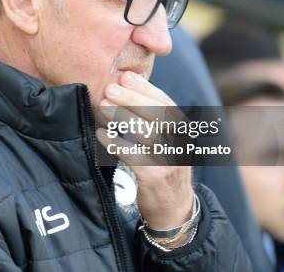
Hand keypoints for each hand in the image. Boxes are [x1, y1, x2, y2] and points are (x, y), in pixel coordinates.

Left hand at [96, 71, 193, 231]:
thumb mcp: (166, 139)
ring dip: (123, 117)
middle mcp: (180, 142)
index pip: (165, 102)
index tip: (126, 76)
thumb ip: (152, 118)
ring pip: (147, 133)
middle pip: (158, 114)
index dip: (146, 88)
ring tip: (103, 107)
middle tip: (109, 88)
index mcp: (182, 129)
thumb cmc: (163, 165)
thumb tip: (125, 87)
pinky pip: (134, 156)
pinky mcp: (156, 177)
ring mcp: (170, 160)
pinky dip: (115, 143)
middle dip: (132, 98)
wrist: (175, 207)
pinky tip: (100, 134)